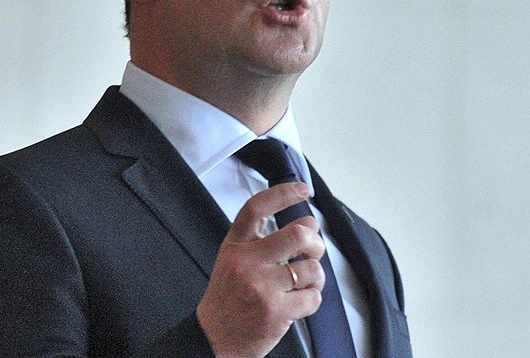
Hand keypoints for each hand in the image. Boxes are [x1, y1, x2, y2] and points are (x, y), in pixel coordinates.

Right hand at [196, 182, 325, 357]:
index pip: (258, 208)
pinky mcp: (276, 311)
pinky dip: (312, 300)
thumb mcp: (234, 261)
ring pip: (312, 268)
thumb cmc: (228, 299)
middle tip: (312, 251)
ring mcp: (262, 287)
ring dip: (316, 276)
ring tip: (303, 283)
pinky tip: (298, 302)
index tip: (302, 189)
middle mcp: (248, 263)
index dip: (283, 192)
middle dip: (315, 242)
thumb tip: (307, 226)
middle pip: (298, 234)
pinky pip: (313, 297)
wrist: (213, 339)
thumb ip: (262, 241)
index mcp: (236, 246)